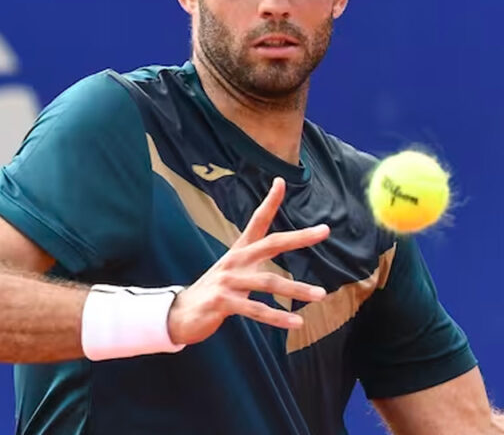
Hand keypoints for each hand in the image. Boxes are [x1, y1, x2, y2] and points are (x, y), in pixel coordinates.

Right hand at [167, 177, 328, 344]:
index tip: (281, 182)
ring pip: (268, 282)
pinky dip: (277, 317)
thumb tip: (275, 248)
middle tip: (324, 230)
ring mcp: (227, 280)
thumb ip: (255, 261)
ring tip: (320, 294)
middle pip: (271, 243)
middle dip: (299, 237)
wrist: (179, 315)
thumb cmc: (215, 291)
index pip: (257, 221)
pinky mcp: (222, 302)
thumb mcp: (234, 271)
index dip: (269, 201)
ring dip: (296, 289)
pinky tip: (296, 322)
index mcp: (239, 251)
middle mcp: (235, 261)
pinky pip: (255, 310)